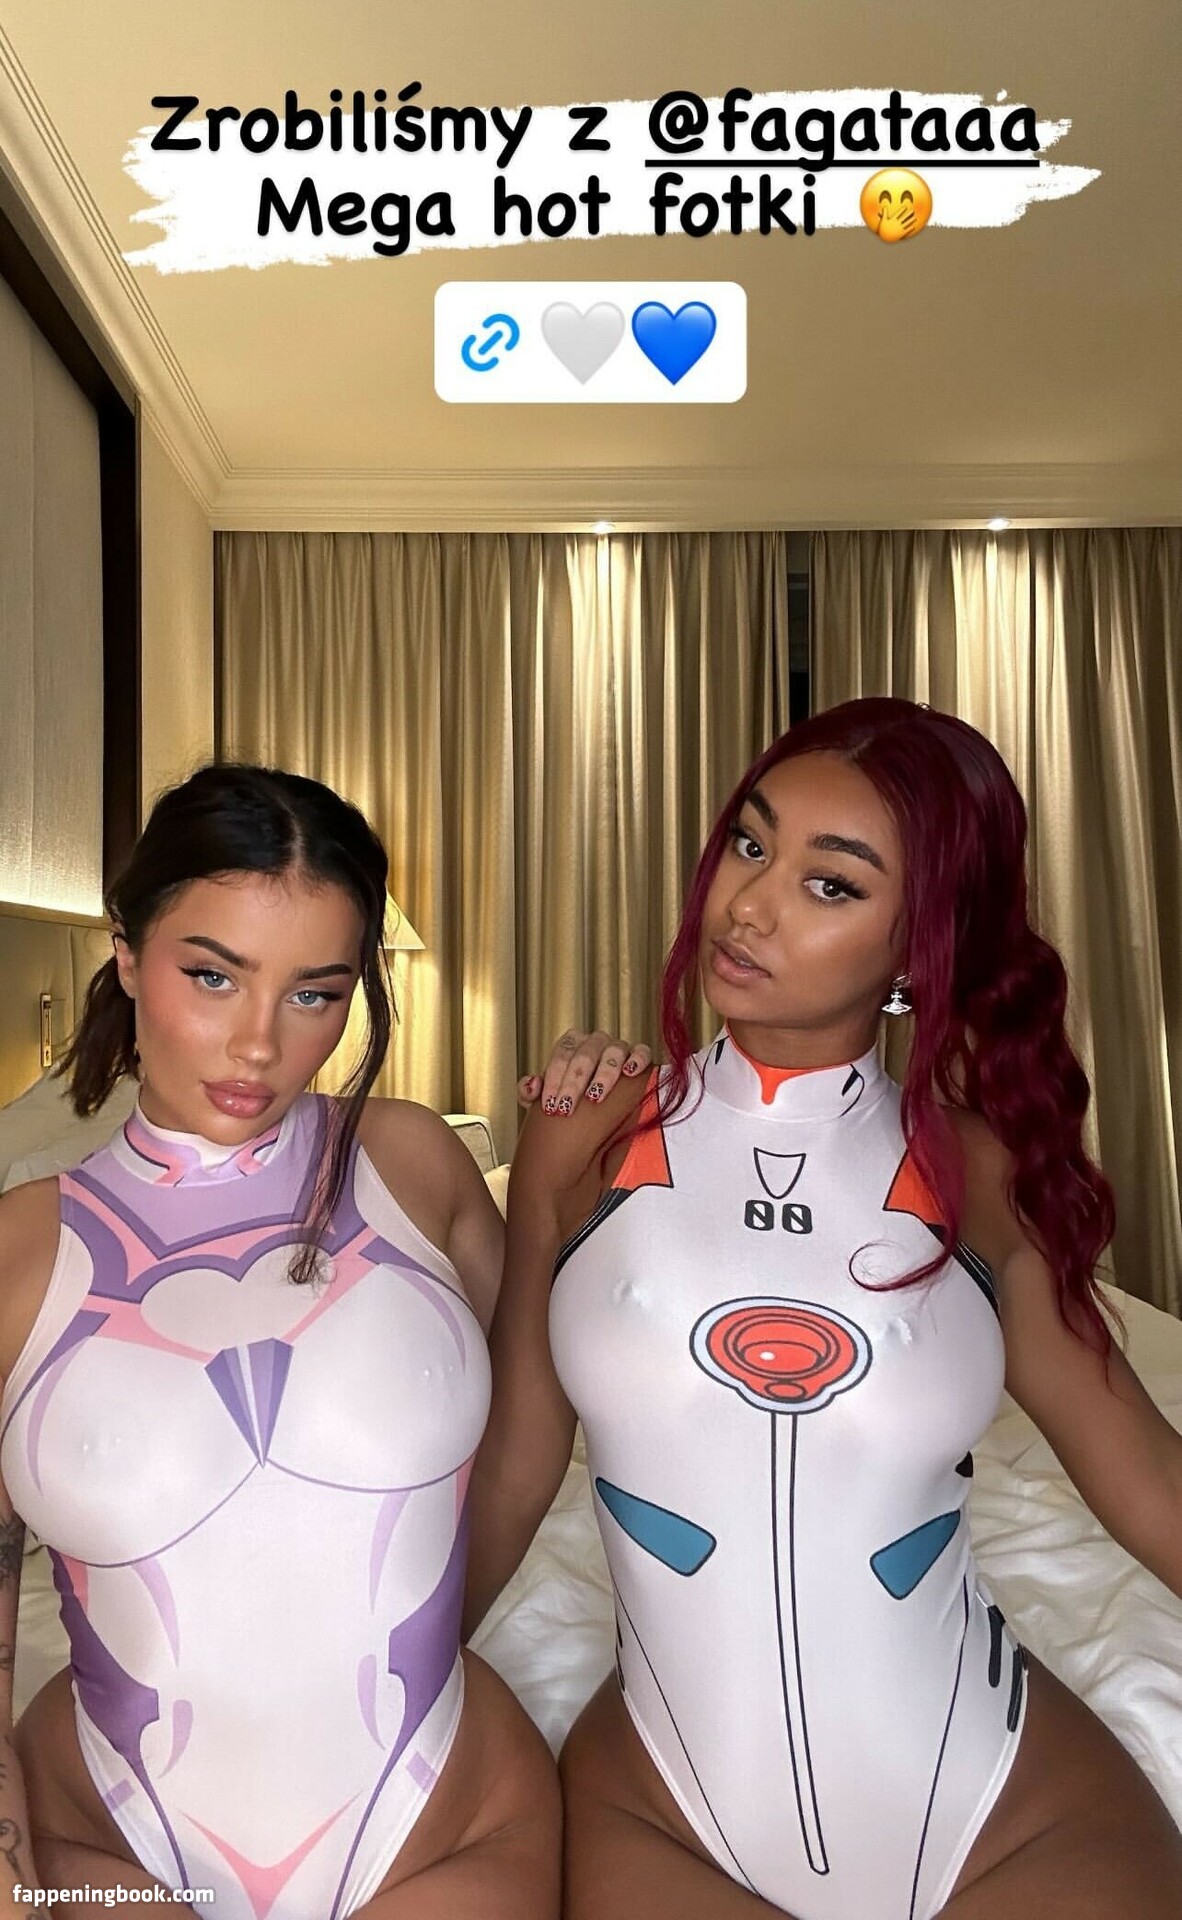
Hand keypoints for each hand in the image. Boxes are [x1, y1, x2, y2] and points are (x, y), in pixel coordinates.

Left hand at [517, 1030, 651, 1115]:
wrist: (595, 1106)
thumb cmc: (569, 1097)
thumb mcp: (547, 1095)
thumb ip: (529, 1091)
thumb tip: (531, 1085)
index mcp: (571, 1043)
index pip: (560, 1056)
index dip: (554, 1082)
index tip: (550, 1106)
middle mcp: (594, 1041)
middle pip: (584, 1056)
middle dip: (573, 1084)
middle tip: (566, 1109)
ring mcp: (618, 1046)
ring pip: (612, 1053)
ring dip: (603, 1076)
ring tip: (595, 1097)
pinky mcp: (639, 1055)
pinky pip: (641, 1051)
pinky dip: (637, 1060)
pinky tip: (630, 1074)